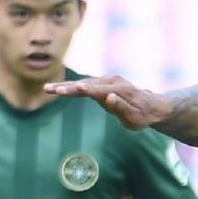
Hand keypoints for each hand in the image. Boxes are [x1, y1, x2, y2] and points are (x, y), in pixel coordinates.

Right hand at [45, 75, 165, 130]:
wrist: (150, 106)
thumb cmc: (142, 116)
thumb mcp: (134, 117)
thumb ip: (121, 107)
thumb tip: (109, 97)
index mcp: (119, 90)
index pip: (99, 90)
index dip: (86, 90)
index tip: (74, 88)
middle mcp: (111, 82)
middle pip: (86, 84)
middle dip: (68, 87)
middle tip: (50, 89)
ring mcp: (106, 81)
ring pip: (83, 83)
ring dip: (65, 86)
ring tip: (47, 89)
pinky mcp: (102, 84)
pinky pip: (84, 85)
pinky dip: (70, 87)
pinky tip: (57, 89)